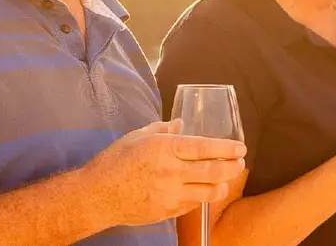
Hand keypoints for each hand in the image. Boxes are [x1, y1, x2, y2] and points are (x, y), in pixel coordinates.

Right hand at [82, 120, 246, 227]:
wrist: (95, 195)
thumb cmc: (115, 162)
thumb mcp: (138, 136)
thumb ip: (163, 129)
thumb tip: (181, 123)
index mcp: (166, 148)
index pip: (206, 147)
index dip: (227, 148)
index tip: (240, 149)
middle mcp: (171, 171)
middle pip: (213, 170)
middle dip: (233, 167)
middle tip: (240, 164)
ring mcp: (169, 194)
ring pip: (208, 191)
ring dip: (222, 185)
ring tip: (227, 180)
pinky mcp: (166, 211)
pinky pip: (193, 204)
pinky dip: (203, 197)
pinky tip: (205, 192)